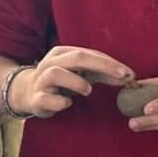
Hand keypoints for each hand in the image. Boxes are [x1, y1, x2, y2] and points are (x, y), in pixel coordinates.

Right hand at [8, 45, 134, 118]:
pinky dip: (60, 102)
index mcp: (62, 53)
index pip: (89, 53)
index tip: (129, 73)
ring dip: (77, 82)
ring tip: (88, 90)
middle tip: (122, 76)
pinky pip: (46, 99)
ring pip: (56, 73)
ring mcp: (41, 81)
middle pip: (77, 57)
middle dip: (103, 65)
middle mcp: (50, 63)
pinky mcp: (36, 99)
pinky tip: (68, 103)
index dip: (111, 62)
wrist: (28, 93)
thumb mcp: (83, 73)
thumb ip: (104, 74)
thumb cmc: (62, 81)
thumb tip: (129, 77)